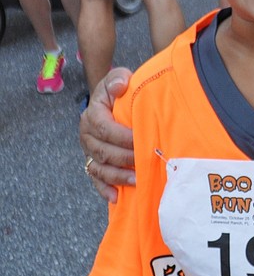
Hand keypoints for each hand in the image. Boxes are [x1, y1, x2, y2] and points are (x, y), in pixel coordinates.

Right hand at [79, 68, 134, 201]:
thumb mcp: (120, 78)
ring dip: (118, 176)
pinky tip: (116, 197)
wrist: (115, 102)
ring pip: (100, 167)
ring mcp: (89, 151)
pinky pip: (95, 179)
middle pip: (102, 151)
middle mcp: (87, 134)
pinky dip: (105, 189)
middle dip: (125, 158)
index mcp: (92, 114)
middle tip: (144, 161)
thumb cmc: (120, 91)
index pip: (104, 127)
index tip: (140, 139)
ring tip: (137, 180)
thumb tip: (120, 86)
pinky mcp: (93, 163)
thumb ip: (119, 79)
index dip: (122, 136)